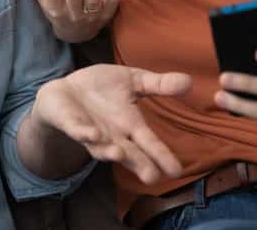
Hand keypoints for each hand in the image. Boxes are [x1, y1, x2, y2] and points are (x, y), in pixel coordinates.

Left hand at [32, 64, 190, 184]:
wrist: (67, 88)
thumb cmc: (102, 88)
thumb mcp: (132, 80)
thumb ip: (158, 84)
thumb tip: (189, 80)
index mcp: (130, 125)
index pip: (150, 143)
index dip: (162, 156)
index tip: (176, 170)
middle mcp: (113, 136)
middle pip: (130, 154)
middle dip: (139, 165)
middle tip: (152, 177)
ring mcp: (92, 133)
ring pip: (102, 148)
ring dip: (110, 152)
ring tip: (120, 154)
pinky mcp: (71, 124)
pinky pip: (78, 131)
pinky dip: (85, 134)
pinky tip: (93, 135)